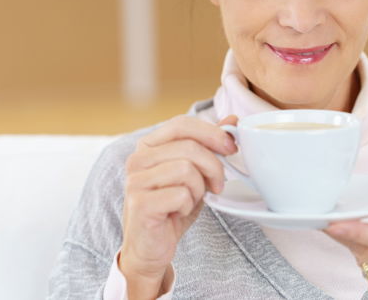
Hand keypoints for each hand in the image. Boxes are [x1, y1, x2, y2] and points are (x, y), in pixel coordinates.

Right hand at [119, 114, 237, 298]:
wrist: (151, 247)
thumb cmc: (172, 208)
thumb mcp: (195, 173)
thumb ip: (209, 146)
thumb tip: (232, 120)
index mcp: (148, 146)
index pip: (181, 124)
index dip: (211, 132)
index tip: (230, 147)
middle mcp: (137, 159)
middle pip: (189, 147)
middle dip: (213, 167)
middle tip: (217, 186)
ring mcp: (136, 180)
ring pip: (186, 170)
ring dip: (198, 189)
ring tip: (190, 200)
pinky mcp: (140, 203)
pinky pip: (180, 195)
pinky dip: (187, 205)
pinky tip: (177, 212)